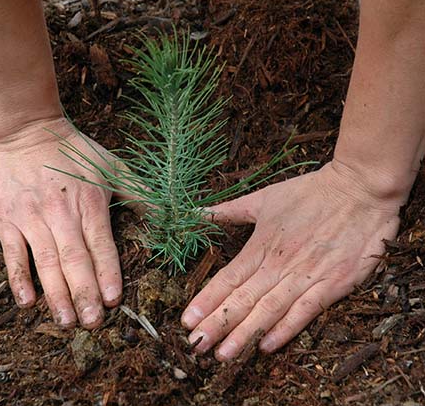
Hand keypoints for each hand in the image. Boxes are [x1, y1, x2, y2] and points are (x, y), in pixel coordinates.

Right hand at [0, 117, 121, 328]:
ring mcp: (32, 217)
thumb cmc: (73, 150)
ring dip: (56, 293)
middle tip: (93, 322)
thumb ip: (139, 192)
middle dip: (85, 293)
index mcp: (89, 202)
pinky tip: (28, 302)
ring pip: (45, 262)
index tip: (114, 300)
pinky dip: (19, 278)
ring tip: (67, 321)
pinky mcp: (7, 219)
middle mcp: (61, 213)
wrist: (25, 129)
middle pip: (74, 259)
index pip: (101, 244)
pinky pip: (12, 253)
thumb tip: (169, 213)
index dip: (108, 273)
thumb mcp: (112, 165)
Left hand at [181, 160, 402, 359]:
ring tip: (223, 354)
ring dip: (244, 334)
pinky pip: (306, 311)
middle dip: (217, 324)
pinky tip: (266, 346)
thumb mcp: (264, 198)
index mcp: (261, 245)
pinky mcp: (333, 283)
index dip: (206, 301)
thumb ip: (230, 211)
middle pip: (243, 299)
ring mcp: (306, 275)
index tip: (187, 320)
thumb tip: (199, 213)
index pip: (227, 279)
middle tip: (196, 346)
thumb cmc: (309, 193)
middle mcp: (279, 264)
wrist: (358, 190)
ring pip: (269, 310)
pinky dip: (286, 329)